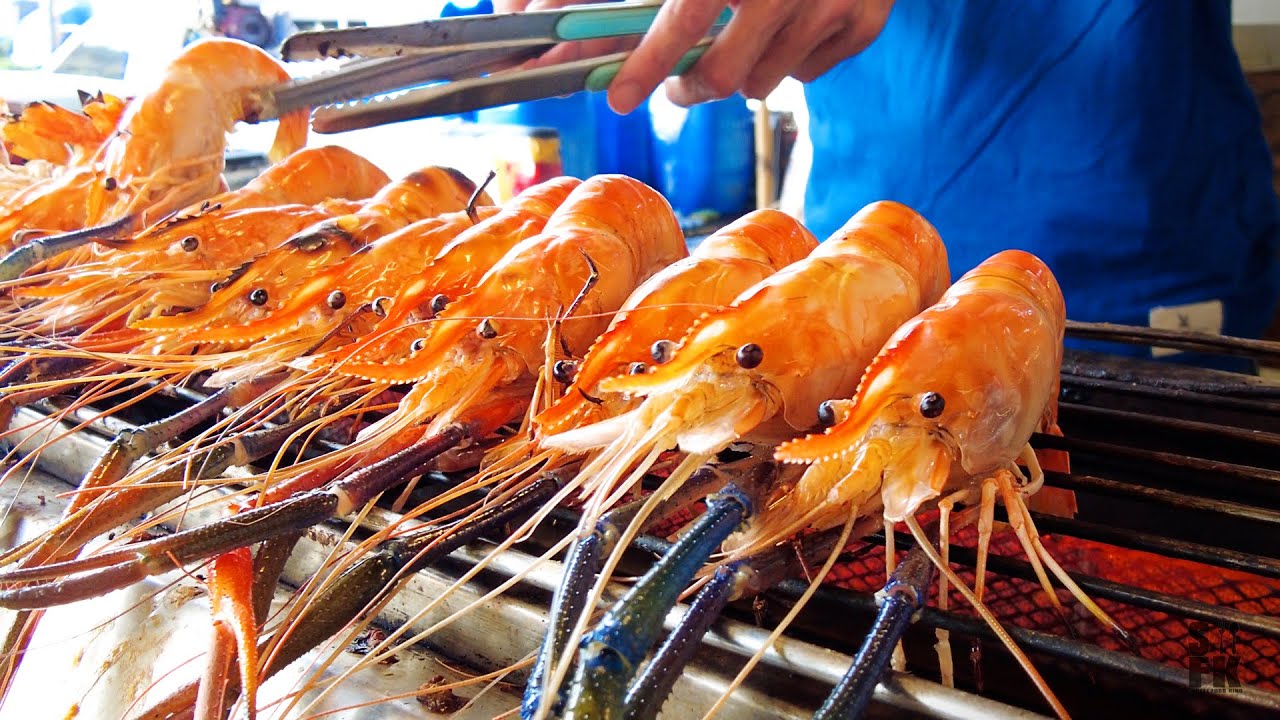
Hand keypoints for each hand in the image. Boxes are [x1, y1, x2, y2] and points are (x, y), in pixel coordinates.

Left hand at [496, 1, 894, 113]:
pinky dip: (792, 60)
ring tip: (746, 33)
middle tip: (679, 82)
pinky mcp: (867, 21)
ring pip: (762, 84)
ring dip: (743, 69)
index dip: (647, 63)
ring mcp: (832, 2)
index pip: (684, 16)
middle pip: (724, 75)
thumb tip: (544, 17)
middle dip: (692, 86)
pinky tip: (794, 23)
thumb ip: (635, 0)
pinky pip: (808, 76)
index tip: (620, 98)